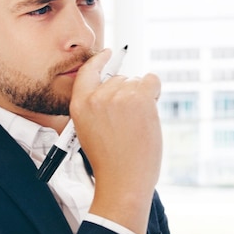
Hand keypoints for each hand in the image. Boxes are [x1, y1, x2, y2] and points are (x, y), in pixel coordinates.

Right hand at [71, 49, 161, 233]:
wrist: (123, 181)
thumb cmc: (110, 161)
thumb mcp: (90, 130)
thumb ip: (99, 106)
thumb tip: (122, 84)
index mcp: (79, 105)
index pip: (88, 72)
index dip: (100, 61)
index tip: (109, 53)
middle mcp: (97, 96)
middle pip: (119, 79)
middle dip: (128, 94)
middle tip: (129, 122)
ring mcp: (118, 96)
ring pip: (137, 82)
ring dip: (142, 98)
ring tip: (137, 125)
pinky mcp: (140, 97)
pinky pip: (151, 80)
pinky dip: (154, 91)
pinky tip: (149, 112)